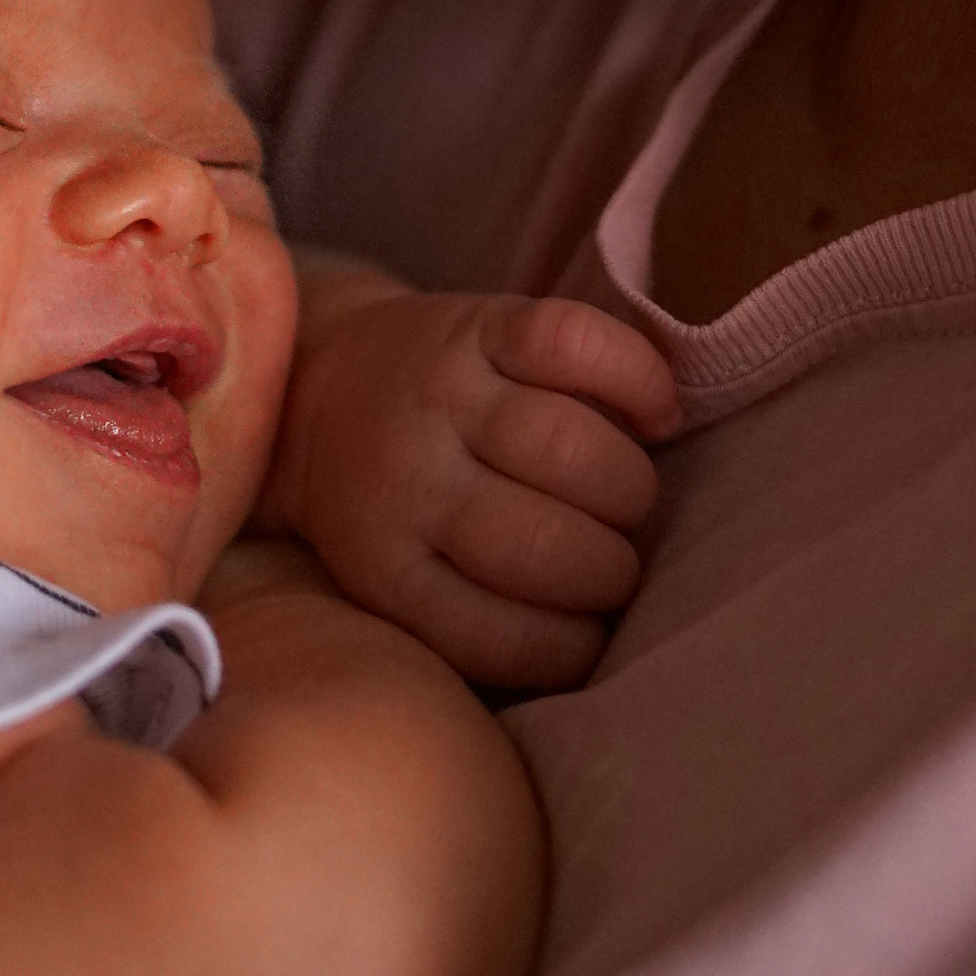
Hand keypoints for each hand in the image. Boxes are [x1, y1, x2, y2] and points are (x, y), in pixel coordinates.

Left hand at [262, 279, 681, 689]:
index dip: (577, 646)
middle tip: (612, 561)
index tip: (592, 631)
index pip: (507, 640)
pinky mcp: (478, 324)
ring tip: (626, 498)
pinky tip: (654, 415)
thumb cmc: (391, 510)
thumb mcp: (400, 586)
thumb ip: (478, 625)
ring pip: (572, 449)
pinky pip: (576, 342)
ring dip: (629, 488)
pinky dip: (637, 380)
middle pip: (547, 547)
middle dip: (611, 572)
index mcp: (388, 570)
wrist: (322, 388)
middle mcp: (410, 480)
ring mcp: (444, 393)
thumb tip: (598, 652)